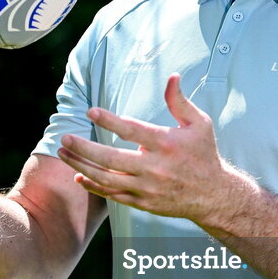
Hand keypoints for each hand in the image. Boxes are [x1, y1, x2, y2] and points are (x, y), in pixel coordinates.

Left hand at [57, 74, 242, 224]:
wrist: (213, 195)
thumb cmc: (204, 154)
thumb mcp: (199, 124)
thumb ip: (180, 101)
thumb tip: (172, 76)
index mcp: (166, 144)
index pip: (131, 130)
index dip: (109, 120)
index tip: (91, 111)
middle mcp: (154, 167)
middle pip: (111, 158)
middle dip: (84, 148)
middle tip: (65, 138)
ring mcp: (147, 188)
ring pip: (107, 178)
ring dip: (82, 166)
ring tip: (64, 154)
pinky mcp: (144, 203)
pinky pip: (113, 195)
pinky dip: (94, 187)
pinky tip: (79, 176)